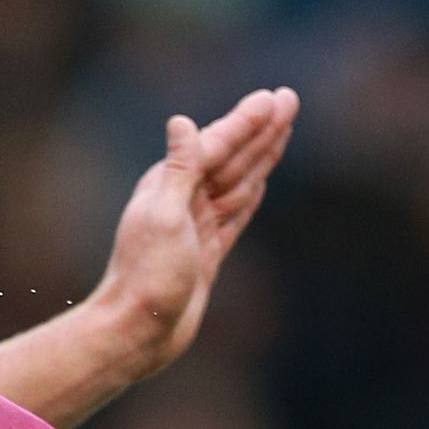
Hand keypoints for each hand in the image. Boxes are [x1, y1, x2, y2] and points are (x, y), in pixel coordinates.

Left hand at [89, 87, 298, 374]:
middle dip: (262, 128)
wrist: (138, 331)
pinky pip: (237, 211)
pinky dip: (252, 191)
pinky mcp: (207, 250)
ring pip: (239, 180)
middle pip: (233, 156)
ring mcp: (197, 225)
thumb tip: (181, 121)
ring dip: (261, 154)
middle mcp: (182, 199)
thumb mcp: (163, 218)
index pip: (218, 145)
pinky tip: (260, 179)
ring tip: (282, 128)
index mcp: (168, 185)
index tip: (275, 98)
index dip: (248, 121)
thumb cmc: (146, 277)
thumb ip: (178, 171)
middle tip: (289, 99)